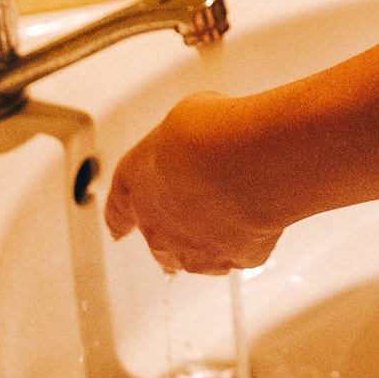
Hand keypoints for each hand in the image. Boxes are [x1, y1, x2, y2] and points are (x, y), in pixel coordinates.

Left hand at [103, 92, 285, 273]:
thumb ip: (183, 143)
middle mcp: (158, 226)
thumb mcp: (185, 119)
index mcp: (135, 184)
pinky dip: (249, 240)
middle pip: (158, 241)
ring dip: (212, 239)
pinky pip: (240, 254)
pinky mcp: (236, 259)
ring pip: (197, 257)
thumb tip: (201, 139)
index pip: (117, 209)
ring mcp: (194, 249)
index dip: (120, 219)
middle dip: (175, 229)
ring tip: (235, 214)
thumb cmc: (210, 134)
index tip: (118, 230)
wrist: (244, 161)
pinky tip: (260, 219)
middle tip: (201, 207)